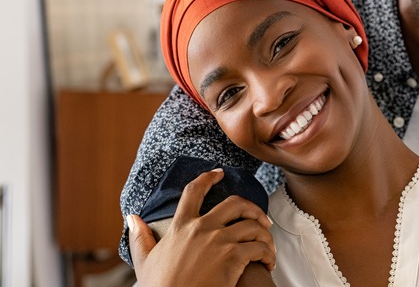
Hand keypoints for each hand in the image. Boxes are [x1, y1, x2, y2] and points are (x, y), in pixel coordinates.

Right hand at [127, 168, 275, 286]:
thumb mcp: (145, 262)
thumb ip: (140, 238)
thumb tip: (132, 218)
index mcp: (180, 226)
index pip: (193, 191)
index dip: (207, 178)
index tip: (219, 173)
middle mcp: (202, 228)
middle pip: (235, 203)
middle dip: (252, 208)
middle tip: (261, 219)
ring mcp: (219, 241)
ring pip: (253, 225)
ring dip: (265, 235)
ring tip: (267, 246)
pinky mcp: (233, 257)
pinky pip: (260, 247)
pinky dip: (268, 254)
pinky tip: (267, 262)